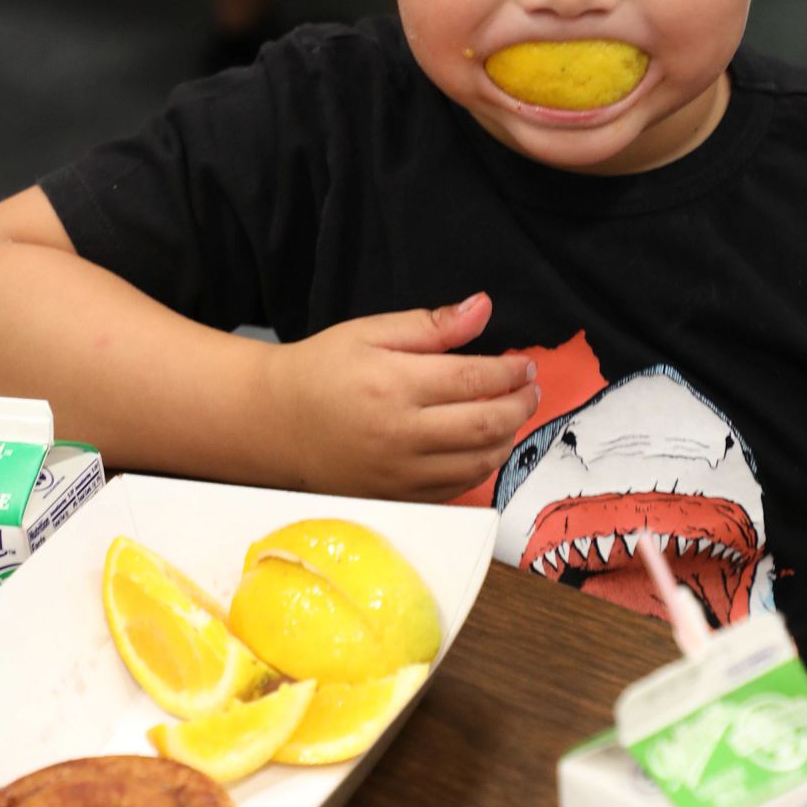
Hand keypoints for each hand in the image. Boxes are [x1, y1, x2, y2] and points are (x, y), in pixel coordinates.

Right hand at [267, 292, 541, 502]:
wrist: (277, 423)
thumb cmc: (322, 371)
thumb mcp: (371, 332)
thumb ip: (431, 324)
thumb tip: (482, 308)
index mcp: (395, 385)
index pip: (476, 379)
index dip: (511, 371)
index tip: (523, 363)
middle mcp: (401, 434)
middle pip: (488, 424)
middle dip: (521, 404)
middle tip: (529, 389)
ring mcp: (401, 474)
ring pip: (480, 461)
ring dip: (508, 437)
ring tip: (510, 414)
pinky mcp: (399, 498)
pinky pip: (458, 488)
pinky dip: (482, 466)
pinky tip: (482, 444)